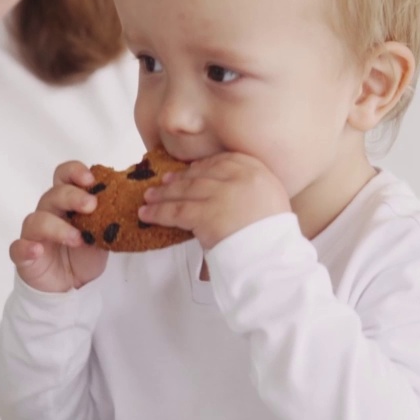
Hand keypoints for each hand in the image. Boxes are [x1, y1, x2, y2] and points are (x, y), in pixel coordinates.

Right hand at [9, 161, 108, 293]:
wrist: (70, 286)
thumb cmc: (84, 254)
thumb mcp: (103, 234)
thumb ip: (109, 218)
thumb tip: (133, 204)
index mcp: (67, 202)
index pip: (64, 176)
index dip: (74, 172)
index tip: (91, 179)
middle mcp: (49, 212)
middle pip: (53, 194)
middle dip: (72, 196)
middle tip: (91, 206)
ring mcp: (34, 233)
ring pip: (36, 220)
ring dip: (57, 227)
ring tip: (77, 239)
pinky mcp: (24, 254)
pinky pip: (18, 247)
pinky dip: (26, 247)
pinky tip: (37, 250)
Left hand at [139, 152, 290, 249]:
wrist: (272, 258)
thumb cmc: (273, 237)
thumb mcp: (272, 200)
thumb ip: (251, 188)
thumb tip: (226, 187)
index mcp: (257, 171)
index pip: (224, 160)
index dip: (203, 165)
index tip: (191, 170)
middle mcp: (239, 178)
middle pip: (201, 174)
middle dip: (180, 179)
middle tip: (165, 182)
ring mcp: (221, 195)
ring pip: (185, 190)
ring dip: (164, 194)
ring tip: (150, 197)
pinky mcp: (206, 214)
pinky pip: (176, 211)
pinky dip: (158, 212)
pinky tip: (147, 214)